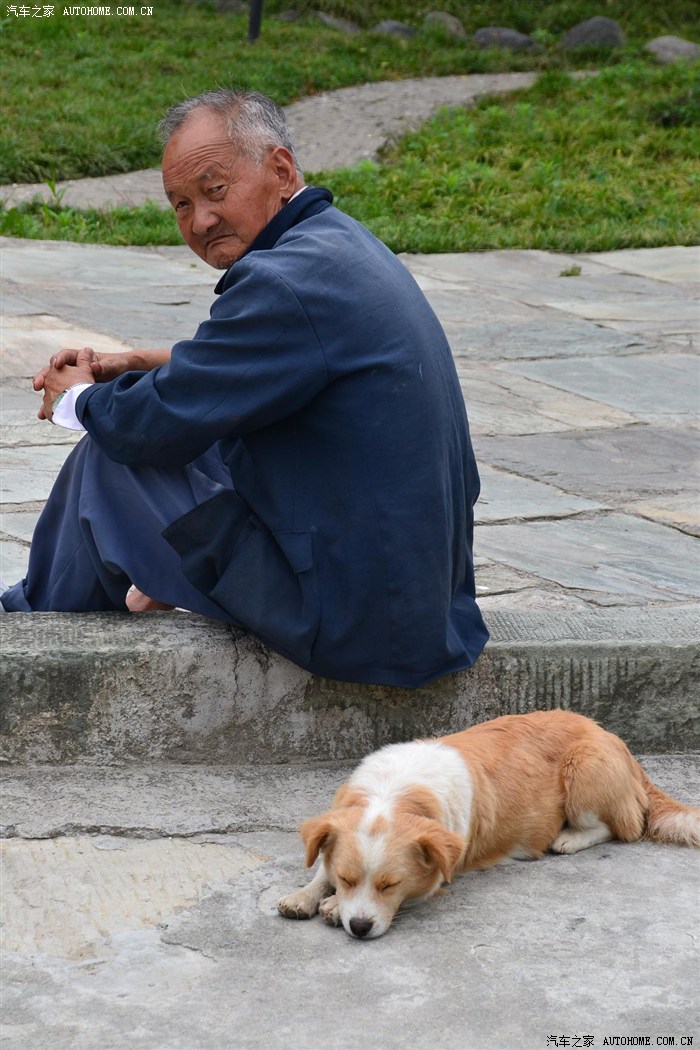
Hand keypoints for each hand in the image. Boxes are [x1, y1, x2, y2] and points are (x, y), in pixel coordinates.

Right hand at [34, 347, 170, 418]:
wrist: (126, 377)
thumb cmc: (121, 367)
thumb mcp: (115, 366)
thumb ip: (105, 366)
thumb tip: (93, 366)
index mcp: (81, 358)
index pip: (66, 356)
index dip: (59, 359)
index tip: (56, 365)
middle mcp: (73, 369)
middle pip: (53, 372)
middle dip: (43, 378)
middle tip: (37, 385)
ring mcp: (72, 382)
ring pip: (53, 389)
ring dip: (45, 399)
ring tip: (40, 412)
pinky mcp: (74, 395)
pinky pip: (60, 402)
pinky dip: (53, 410)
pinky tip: (45, 418)